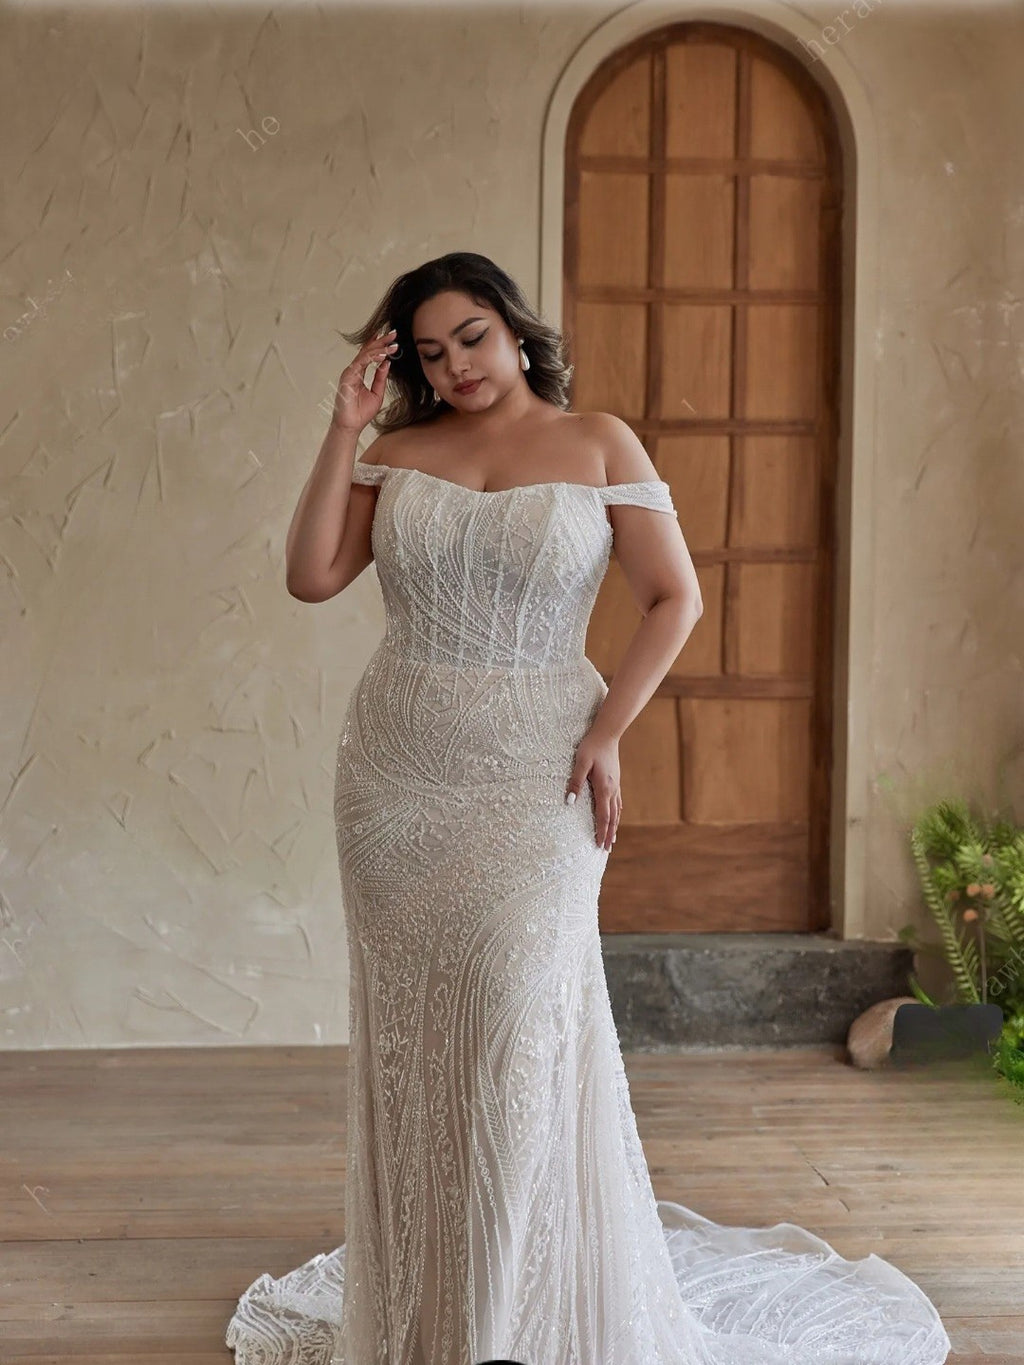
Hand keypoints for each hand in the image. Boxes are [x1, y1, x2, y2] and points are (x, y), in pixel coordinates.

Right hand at [332, 328, 397, 431]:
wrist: (351, 426)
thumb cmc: (361, 412)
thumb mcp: (377, 393)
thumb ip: (380, 378)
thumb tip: (387, 363)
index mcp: (360, 373)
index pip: (369, 354)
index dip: (378, 343)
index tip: (391, 337)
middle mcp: (354, 370)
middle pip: (368, 350)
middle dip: (382, 341)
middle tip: (394, 333)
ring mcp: (350, 372)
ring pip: (365, 354)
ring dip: (380, 347)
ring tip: (392, 344)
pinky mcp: (348, 377)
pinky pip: (361, 363)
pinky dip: (372, 358)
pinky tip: (383, 355)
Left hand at [566, 728, 621, 850]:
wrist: (607, 733)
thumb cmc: (591, 747)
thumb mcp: (580, 763)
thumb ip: (575, 782)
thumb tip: (570, 802)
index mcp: (604, 788)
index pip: (603, 816)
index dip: (601, 832)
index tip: (599, 845)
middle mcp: (612, 790)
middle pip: (612, 818)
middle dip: (609, 834)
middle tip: (607, 850)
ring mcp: (616, 785)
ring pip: (617, 811)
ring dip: (614, 826)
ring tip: (612, 839)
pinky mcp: (616, 780)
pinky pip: (618, 802)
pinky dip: (617, 814)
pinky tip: (615, 816)